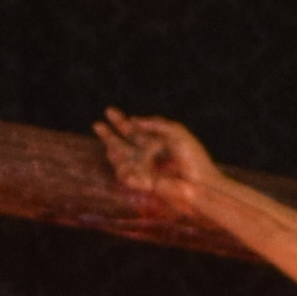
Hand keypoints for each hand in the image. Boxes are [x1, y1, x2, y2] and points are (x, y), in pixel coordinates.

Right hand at [95, 110, 210, 204]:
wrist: (199, 184)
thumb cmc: (193, 159)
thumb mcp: (176, 132)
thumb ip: (155, 124)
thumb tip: (134, 120)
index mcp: (155, 142)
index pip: (133, 131)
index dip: (121, 121)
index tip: (109, 111)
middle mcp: (147, 156)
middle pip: (122, 144)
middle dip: (108, 135)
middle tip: (97, 125)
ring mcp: (144, 170)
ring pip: (120, 159)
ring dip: (114, 150)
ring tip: (111, 147)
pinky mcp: (143, 183)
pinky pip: (125, 174)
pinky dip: (124, 168)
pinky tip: (123, 163)